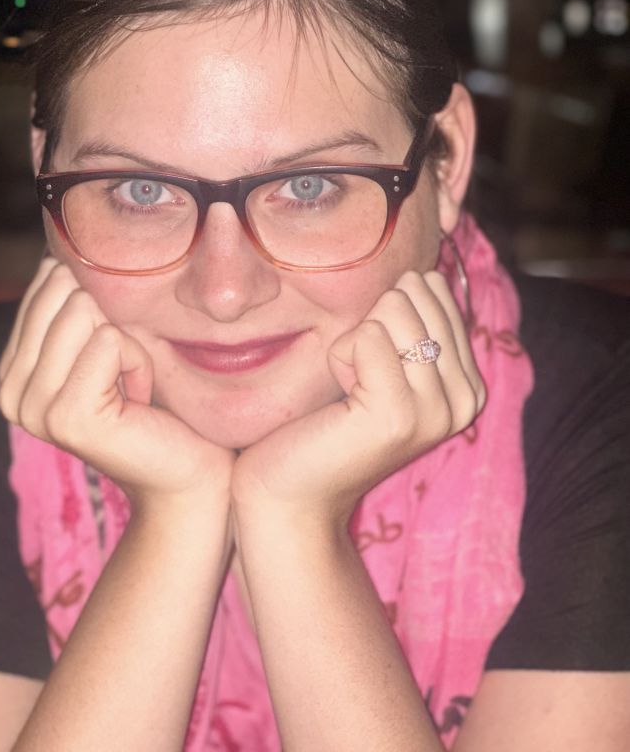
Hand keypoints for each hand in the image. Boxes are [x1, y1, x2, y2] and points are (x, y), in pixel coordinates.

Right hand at [0, 258, 233, 506]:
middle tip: (123, 375)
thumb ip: (71, 310)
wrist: (186, 471)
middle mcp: (10, 394)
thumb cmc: (153, 405)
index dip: (95, 309)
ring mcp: (35, 409)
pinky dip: (139, 361)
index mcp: (11, 374)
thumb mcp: (103, 347)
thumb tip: (56, 255)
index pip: (44, 288)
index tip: (110, 357)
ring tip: (131, 386)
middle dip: (111, 326)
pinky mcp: (69, 416)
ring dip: (127, 345)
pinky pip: (111, 340)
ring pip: (84, 313)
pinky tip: (139, 400)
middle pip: (65, 296)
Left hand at [232, 269, 485, 524]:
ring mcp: (437, 409)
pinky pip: (365, 334)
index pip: (436, 292)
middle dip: (370, 325)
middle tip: (357, 379)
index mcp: (469, 383)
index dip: (385, 314)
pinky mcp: (399, 413)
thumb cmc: (327, 420)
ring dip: (352, 342)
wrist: (293, 491)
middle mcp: (467, 398)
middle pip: (415, 295)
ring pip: (392, 309)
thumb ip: (410, 322)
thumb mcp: (381, 363)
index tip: (373, 366)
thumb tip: (421, 270)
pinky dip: (339, 357)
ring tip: (349, 389)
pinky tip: (340, 398)